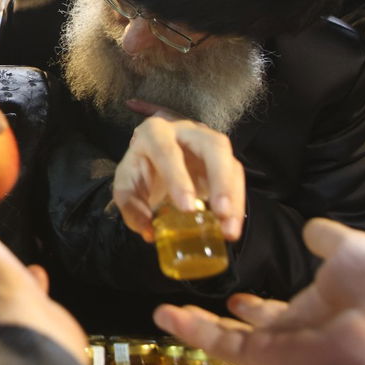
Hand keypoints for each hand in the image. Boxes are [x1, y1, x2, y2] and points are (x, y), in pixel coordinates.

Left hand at [116, 102, 244, 240]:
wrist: (153, 161)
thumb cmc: (141, 170)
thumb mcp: (127, 187)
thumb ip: (132, 208)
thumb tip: (149, 232)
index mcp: (155, 133)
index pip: (167, 149)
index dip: (178, 177)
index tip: (187, 208)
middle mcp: (187, 132)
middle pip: (213, 146)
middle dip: (220, 180)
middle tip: (221, 212)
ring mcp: (210, 144)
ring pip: (230, 161)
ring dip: (233, 196)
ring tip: (229, 228)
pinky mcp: (224, 160)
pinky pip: (236, 178)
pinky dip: (237, 204)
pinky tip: (231, 225)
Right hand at [153, 218, 364, 364]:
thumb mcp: (354, 249)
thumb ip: (328, 239)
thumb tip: (311, 228)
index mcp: (318, 308)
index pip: (277, 312)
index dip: (254, 307)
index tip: (235, 297)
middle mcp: (297, 332)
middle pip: (246, 331)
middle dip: (217, 322)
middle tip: (189, 308)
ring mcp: (282, 348)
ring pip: (228, 340)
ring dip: (194, 327)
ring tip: (162, 313)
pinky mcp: (271, 359)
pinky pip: (227, 348)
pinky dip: (195, 333)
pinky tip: (168, 317)